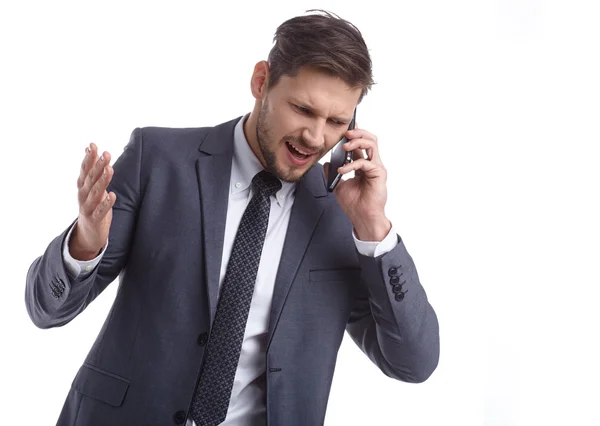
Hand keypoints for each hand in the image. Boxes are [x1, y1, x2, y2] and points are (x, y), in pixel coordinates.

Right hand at [70, 143, 115, 259]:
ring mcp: (88, 207)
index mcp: (83, 186)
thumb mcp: (92, 186)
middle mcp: (83, 195)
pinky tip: (112, 195)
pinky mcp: (94, 219)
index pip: (85, 169)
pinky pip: (100, 211)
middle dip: (98, 166)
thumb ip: (91, 168)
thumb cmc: (92, 206)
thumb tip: (89, 147)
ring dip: (102, 181)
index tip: (93, 145)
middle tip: (106, 154)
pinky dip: (106, 203)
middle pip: (90, 179)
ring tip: (109, 169)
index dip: (89, 157)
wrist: (88, 233)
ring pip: (95, 193)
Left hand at [323, 125, 391, 240]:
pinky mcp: (379, 173)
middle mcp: (371, 164)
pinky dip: (351, 164)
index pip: (360, 145)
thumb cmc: (354, 204)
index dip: (353, 135)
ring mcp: (376, 168)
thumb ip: (333, 173)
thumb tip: (326, 163)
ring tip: (345, 144)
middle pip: (370, 139)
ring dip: (358, 141)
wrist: (362, 217)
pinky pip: (365, 162)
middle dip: (358, 133)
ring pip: (372, 144)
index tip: (344, 130)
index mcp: (363, 166)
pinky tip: (342, 170)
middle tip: (346, 133)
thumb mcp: (338, 185)